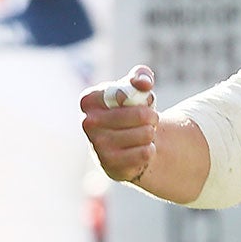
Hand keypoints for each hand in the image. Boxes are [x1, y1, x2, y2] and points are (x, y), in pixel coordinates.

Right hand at [80, 68, 158, 182]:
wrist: (125, 144)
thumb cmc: (129, 110)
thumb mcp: (134, 88)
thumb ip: (140, 76)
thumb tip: (143, 84)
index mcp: (89, 100)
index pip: (126, 94)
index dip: (143, 97)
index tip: (143, 101)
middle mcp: (88, 123)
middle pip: (141, 115)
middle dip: (152, 117)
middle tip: (149, 119)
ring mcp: (97, 145)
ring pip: (146, 134)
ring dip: (151, 133)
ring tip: (143, 134)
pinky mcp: (110, 165)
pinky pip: (145, 153)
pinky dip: (150, 150)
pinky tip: (141, 148)